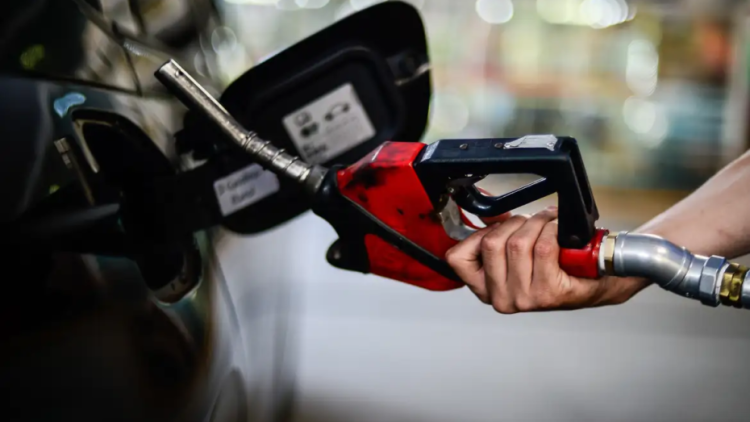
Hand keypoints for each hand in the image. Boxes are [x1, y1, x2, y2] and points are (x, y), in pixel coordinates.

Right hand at [445, 207, 648, 312]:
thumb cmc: (559, 263)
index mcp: (485, 289)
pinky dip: (553, 230)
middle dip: (513, 223)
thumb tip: (484, 211)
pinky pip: (543, 246)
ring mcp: (524, 299)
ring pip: (518, 243)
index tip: (496, 228)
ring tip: (549, 224)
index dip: (477, 235)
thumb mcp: (517, 249)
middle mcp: (501, 299)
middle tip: (531, 223)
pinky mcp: (548, 293)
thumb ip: (495, 232)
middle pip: (491, 243)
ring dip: (537, 223)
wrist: (600, 278)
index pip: (457, 257)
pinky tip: (560, 233)